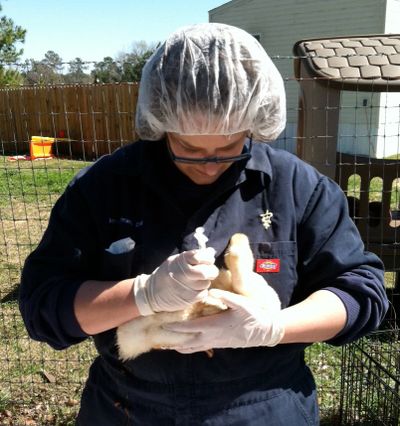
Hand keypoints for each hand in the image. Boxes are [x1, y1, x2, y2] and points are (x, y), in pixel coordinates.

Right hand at [133, 248, 218, 314]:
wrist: (152, 293)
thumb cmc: (166, 273)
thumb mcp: (177, 260)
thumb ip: (193, 256)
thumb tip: (211, 251)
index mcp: (181, 261)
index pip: (201, 256)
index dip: (207, 258)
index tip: (206, 259)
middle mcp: (184, 273)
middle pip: (207, 272)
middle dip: (210, 271)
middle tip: (207, 271)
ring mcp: (187, 287)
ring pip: (206, 283)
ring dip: (204, 281)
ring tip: (195, 281)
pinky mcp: (190, 299)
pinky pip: (203, 293)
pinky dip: (201, 291)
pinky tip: (192, 289)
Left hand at [162, 289, 284, 352]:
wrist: (266, 331)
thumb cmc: (254, 315)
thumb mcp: (242, 304)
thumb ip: (226, 298)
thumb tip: (211, 292)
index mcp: (216, 325)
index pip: (191, 327)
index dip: (177, 327)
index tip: (164, 325)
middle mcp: (214, 336)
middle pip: (189, 340)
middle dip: (174, 338)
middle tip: (160, 336)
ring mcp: (217, 342)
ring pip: (195, 347)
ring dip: (181, 346)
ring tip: (169, 346)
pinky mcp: (221, 344)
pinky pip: (202, 348)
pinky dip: (192, 348)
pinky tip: (186, 348)